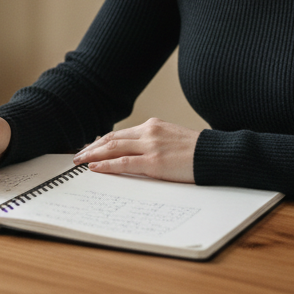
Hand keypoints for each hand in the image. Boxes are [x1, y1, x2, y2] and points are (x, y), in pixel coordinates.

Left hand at [72, 118, 198, 182]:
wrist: (215, 155)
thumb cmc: (197, 152)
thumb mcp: (173, 139)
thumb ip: (154, 142)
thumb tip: (137, 153)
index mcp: (153, 126)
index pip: (120, 134)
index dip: (102, 141)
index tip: (90, 148)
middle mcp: (149, 132)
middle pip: (112, 139)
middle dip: (92, 148)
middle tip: (77, 155)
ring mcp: (151, 146)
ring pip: (113, 148)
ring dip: (93, 155)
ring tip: (79, 161)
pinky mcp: (154, 162)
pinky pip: (124, 163)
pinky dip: (106, 165)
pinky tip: (95, 167)